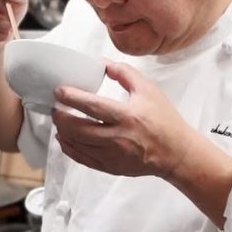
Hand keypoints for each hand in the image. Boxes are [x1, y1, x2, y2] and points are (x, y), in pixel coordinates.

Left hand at [52, 62, 194, 178]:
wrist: (176, 153)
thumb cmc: (164, 120)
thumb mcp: (148, 90)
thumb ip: (124, 73)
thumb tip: (101, 64)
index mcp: (127, 116)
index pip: (92, 106)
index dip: (72, 98)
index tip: (58, 91)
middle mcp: (118, 138)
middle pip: (78, 129)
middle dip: (60, 117)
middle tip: (55, 107)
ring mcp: (113, 156)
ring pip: (77, 145)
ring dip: (63, 131)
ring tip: (59, 120)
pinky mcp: (111, 167)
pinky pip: (82, 159)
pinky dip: (69, 148)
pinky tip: (65, 138)